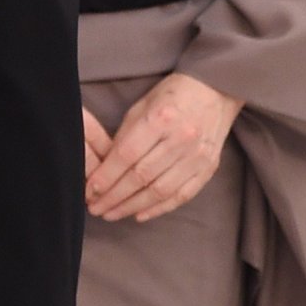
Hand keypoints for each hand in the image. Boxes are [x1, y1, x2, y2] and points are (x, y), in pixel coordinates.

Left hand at [86, 73, 241, 223]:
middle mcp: (180, 139)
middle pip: (141, 176)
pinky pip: (181, 195)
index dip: (106, 176)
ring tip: (112, 214)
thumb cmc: (171, 96)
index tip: (90, 190)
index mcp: (160, 119)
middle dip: (114, 196)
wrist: (215, 91)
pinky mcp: (208, 168)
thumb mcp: (141, 107)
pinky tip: (139, 215)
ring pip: (160, 191)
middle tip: (96, 208)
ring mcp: (197, 156)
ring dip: (132, 206)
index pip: (126, 155)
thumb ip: (125, 137)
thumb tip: (105, 169)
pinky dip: (159, 208)